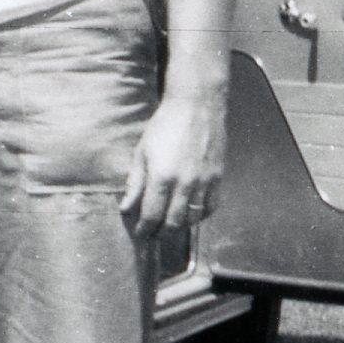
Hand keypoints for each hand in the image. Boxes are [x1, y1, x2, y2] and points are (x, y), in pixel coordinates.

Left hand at [120, 90, 224, 237]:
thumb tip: (126, 208)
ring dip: (180, 227)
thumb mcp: (142, 153)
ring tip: (169, 227)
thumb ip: (135, 183)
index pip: (151, 215)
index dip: (144, 229)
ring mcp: (204, 182)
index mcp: (162, 177)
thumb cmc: (164, 126)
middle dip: (161, 233)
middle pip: (173, 223)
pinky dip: (200, 215)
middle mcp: (185, 184)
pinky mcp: (218, 177)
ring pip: (193, 218)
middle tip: (153, 236)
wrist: (197, 106)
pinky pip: (211, 206)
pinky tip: (190, 214)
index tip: (140, 234)